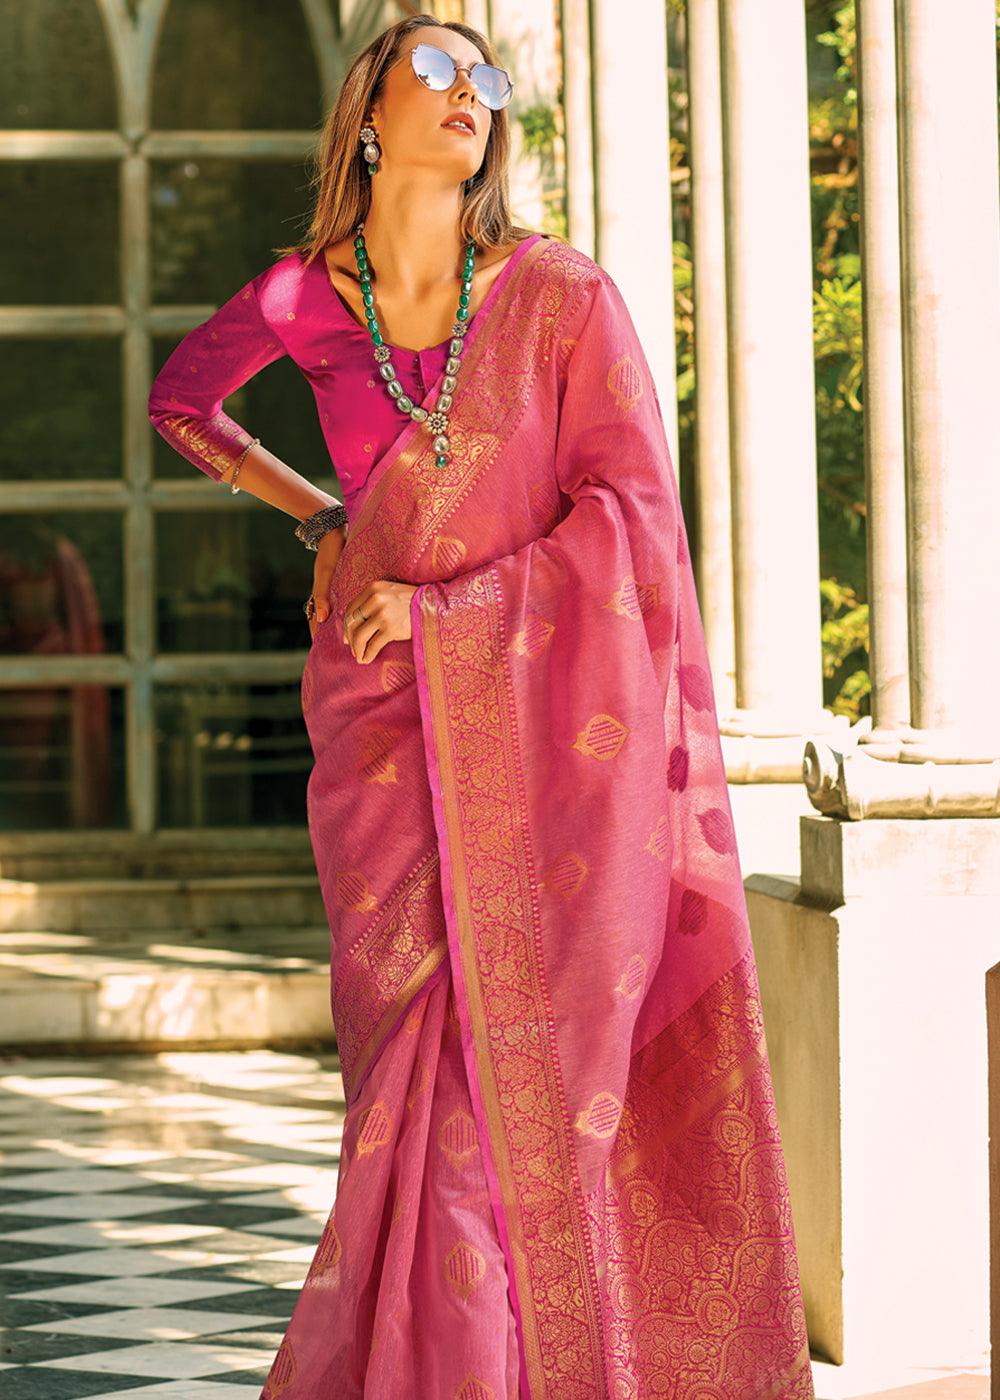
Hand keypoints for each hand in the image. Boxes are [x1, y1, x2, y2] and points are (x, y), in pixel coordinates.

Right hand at [307, 524, 347, 641]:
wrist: (336, 533)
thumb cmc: (329, 554)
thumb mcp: (325, 575)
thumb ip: (321, 596)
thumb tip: (321, 619)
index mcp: (320, 596)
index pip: (316, 622)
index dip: (319, 636)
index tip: (322, 651)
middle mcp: (327, 596)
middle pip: (325, 621)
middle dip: (330, 635)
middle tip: (342, 649)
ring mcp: (335, 591)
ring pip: (336, 614)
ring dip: (343, 626)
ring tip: (352, 640)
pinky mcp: (345, 585)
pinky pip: (346, 604)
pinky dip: (350, 613)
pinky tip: (359, 619)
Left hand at [341, 579, 417, 663]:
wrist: (434, 606)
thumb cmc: (412, 602)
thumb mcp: (389, 593)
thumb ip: (372, 603)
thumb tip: (350, 627)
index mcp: (373, 588)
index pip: (351, 608)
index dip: (346, 625)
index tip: (346, 637)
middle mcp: (376, 599)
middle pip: (352, 622)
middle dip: (350, 639)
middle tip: (352, 649)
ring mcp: (383, 614)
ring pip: (360, 636)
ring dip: (357, 649)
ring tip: (359, 657)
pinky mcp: (391, 628)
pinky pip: (373, 645)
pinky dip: (367, 655)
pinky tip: (367, 659)